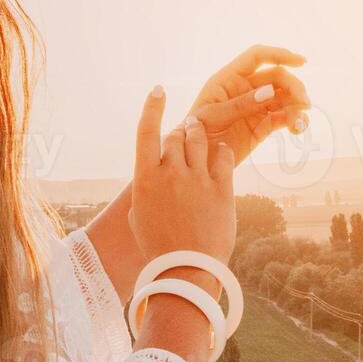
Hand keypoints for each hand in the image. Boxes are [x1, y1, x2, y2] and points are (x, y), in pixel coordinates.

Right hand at [130, 86, 236, 284]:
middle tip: (185, 129)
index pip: (146, 132)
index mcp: (145, 180)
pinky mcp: (221, 188)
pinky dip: (221, 151)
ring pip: (199, 140)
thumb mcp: (140, 218)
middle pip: (176, 136)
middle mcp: (170, 173)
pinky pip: (223, 157)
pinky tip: (221, 152)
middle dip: (180, 131)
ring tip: (201, 131)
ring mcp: (196, 179)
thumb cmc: (158, 248)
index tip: (158, 90)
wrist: (186, 270)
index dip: (152, 108)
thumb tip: (152, 179)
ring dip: (199, 133)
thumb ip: (146, 192)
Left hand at [188, 45, 310, 164]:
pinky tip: (297, 128)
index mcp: (229, 79)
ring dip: (297, 106)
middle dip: (294, 87)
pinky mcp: (262, 126)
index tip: (301, 62)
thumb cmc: (194, 135)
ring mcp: (255, 107)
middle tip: (304, 103)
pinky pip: (283, 118)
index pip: (257, 57)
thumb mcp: (212, 117)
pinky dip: (294, 121)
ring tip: (299, 123)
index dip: (279, 54)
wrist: (193, 164)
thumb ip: (240, 104)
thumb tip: (270, 92)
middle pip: (277, 77)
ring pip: (284, 98)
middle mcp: (244, 89)